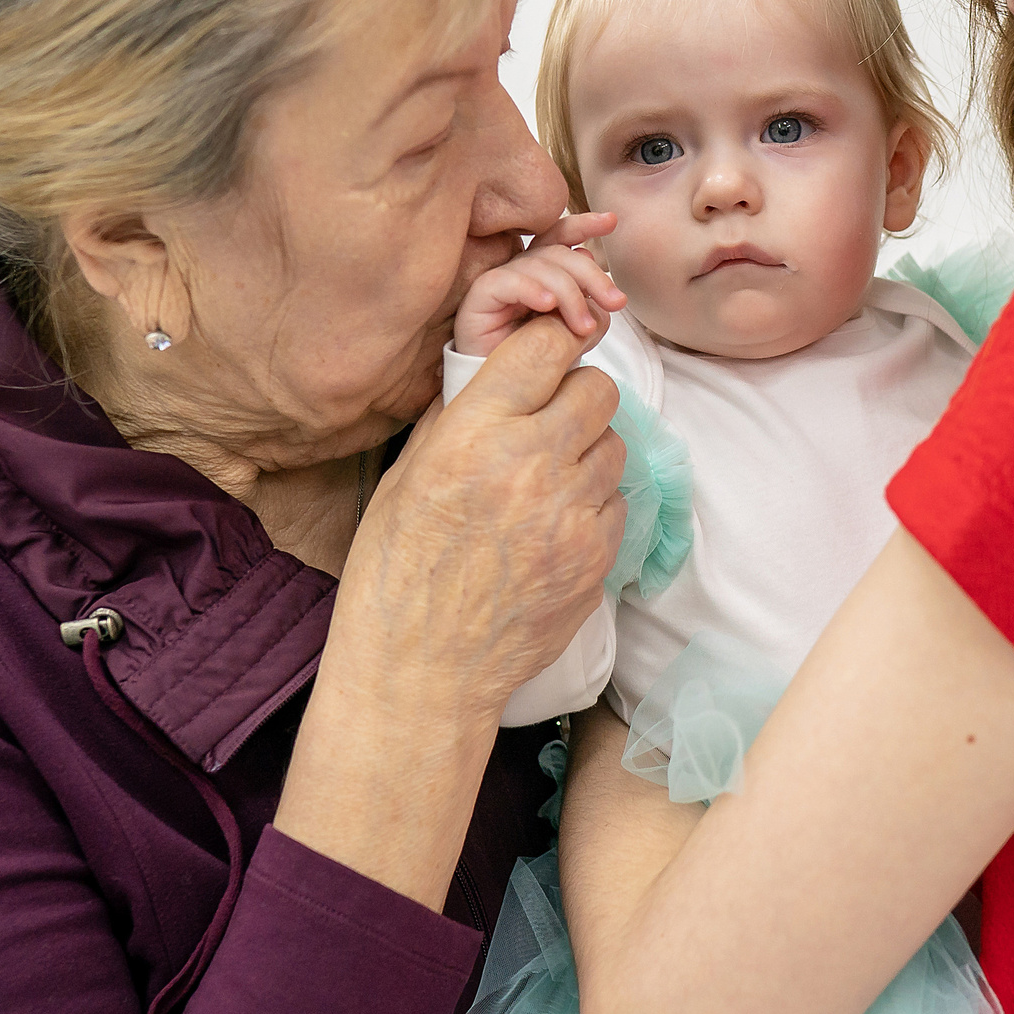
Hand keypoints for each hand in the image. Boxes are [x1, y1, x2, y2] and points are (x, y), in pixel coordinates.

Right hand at [279, 316, 628, 905]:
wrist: (421, 671)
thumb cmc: (395, 573)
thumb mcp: (405, 477)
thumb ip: (456, 419)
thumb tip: (491, 375)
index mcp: (473, 433)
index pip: (547, 346)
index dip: (552, 342)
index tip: (547, 355)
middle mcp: (530, 465)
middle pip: (599, 389)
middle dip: (576, 398)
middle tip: (547, 425)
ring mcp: (571, 515)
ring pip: (615, 447)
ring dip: (588, 454)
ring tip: (546, 485)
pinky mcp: (596, 559)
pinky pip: (618, 504)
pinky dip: (594, 508)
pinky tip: (553, 530)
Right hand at [453, 212, 623, 357]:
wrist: (506, 400)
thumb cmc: (540, 367)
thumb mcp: (574, 333)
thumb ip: (588, 304)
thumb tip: (593, 270)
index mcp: (542, 273)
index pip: (560, 238)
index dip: (585, 225)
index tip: (612, 221)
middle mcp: (520, 272)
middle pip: (557, 252)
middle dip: (592, 275)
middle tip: (616, 302)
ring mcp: (498, 282)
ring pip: (538, 266)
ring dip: (570, 295)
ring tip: (584, 328)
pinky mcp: (478, 299)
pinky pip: (506, 281)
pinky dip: (531, 290)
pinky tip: (548, 306)